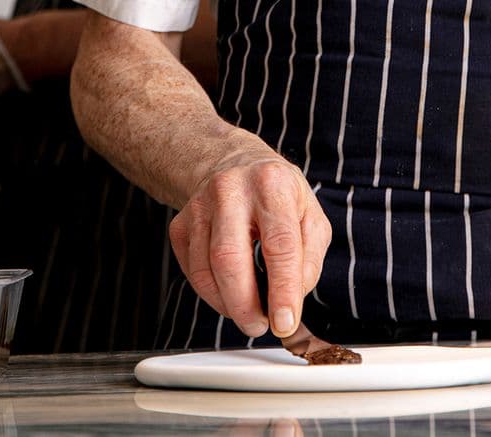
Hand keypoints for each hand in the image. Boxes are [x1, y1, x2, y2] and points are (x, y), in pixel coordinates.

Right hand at [168, 153, 331, 339]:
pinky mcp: (180, 224)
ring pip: (206, 271)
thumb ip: (309, 258)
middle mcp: (232, 189)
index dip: (283, 289)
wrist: (235, 164)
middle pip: (230, 258)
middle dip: (245, 305)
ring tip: (248, 311)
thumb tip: (292, 299)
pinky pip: (191, 272)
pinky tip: (229, 292)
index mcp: (273, 184)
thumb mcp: (310, 214)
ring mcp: (200, 205)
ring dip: (228, 304)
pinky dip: (211, 294)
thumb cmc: (277, 194)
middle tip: (260, 325)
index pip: (279, 244)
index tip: (285, 322)